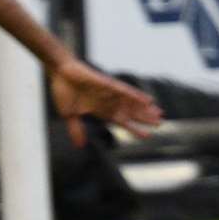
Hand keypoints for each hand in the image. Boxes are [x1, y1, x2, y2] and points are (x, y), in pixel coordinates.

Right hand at [47, 58, 162, 147]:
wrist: (59, 73)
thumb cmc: (63, 91)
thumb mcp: (69, 115)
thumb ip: (76, 130)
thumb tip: (79, 146)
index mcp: (99, 110)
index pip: (120, 121)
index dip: (133, 128)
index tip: (146, 135)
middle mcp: (107, 102)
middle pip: (129, 112)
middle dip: (144, 118)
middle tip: (159, 123)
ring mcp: (109, 93)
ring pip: (131, 102)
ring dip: (144, 108)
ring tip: (159, 114)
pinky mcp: (107, 83)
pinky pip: (124, 90)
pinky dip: (136, 96)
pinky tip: (147, 100)